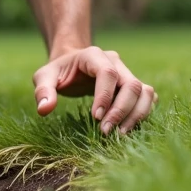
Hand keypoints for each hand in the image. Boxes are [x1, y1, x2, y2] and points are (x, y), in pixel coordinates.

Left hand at [32, 47, 156, 134]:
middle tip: (105, 132)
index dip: (105, 96)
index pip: (107, 73)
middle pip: (131, 84)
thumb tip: (44, 109)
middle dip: (121, 111)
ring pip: (144, 92)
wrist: (71, 65)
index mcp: (94, 55)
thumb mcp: (44, 77)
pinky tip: (127, 128)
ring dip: (136, 114)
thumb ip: (43, 90)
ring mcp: (127, 73)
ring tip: (120, 135)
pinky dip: (142, 114)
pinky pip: (147, 98)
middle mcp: (115, 62)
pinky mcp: (133, 86)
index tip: (96, 117)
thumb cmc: (58, 72)